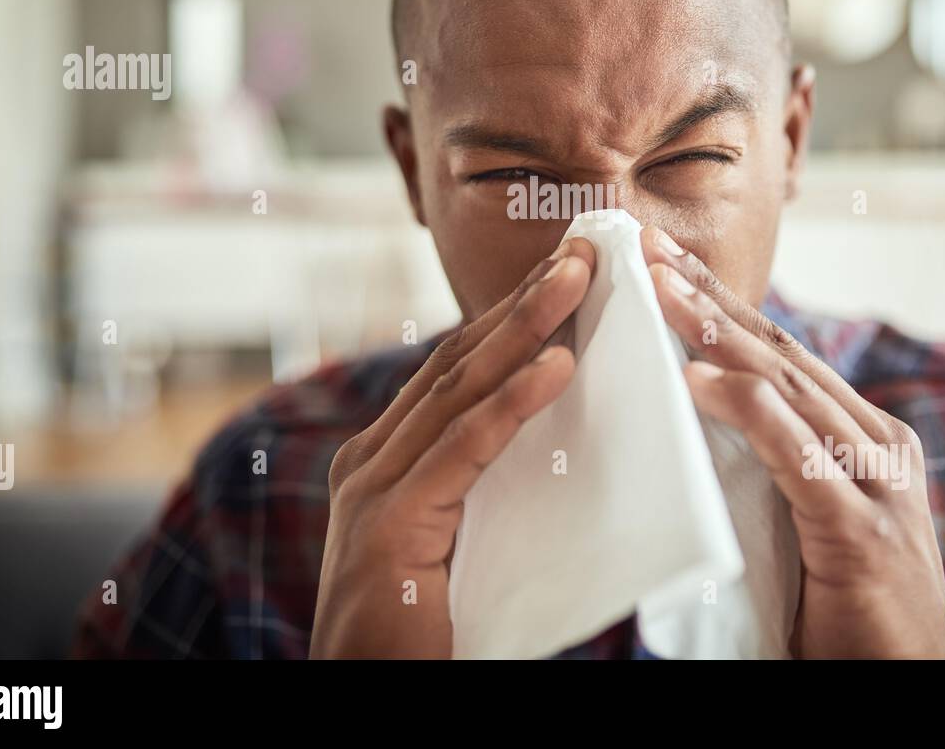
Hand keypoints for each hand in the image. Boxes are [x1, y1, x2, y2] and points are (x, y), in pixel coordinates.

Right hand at [309, 238, 595, 657]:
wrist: (365, 693)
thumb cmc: (419, 624)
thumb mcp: (454, 532)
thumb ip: (478, 478)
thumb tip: (546, 426)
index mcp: (385, 456)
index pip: (457, 371)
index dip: (510, 317)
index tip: (563, 272)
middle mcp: (371, 458)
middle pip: (459, 362)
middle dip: (522, 303)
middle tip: (579, 251)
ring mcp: (373, 486)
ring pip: (461, 389)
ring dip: (524, 329)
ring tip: (577, 280)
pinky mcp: (391, 523)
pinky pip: (465, 450)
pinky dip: (512, 404)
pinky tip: (556, 367)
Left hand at [641, 226, 944, 658]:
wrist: (906, 685)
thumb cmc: (846, 603)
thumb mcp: (809, 512)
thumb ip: (778, 459)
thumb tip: (702, 405)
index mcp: (866, 436)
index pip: (783, 354)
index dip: (725, 303)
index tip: (668, 261)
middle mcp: (878, 444)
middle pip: (781, 353)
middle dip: (713, 297)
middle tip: (652, 248)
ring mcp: (877, 483)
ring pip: (787, 386)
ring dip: (717, 333)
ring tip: (661, 290)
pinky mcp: (860, 530)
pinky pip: (795, 453)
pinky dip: (746, 409)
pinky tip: (696, 379)